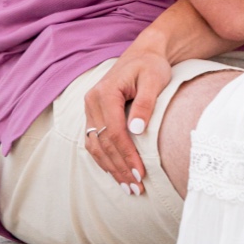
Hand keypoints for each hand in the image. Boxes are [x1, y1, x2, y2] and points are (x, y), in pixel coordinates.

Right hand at [82, 52, 168, 194]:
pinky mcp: (94, 115)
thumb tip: (137, 130)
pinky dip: (103, 160)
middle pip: (103, 142)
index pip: (114, 131)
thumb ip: (145, 103)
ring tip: (128, 187)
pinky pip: (94, 142)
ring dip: (110, 168)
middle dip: (119, 168)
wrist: (143, 54)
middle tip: (136, 188)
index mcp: (105, 93)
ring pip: (95, 146)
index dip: (127, 155)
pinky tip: (116, 173)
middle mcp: (92, 101)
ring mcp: (90, 109)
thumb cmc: (151, 66)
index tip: (140, 174)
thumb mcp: (153, 79)